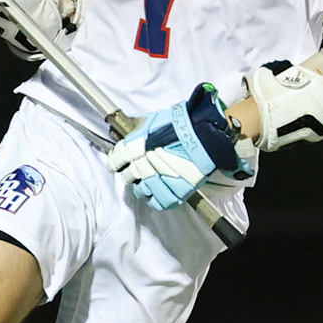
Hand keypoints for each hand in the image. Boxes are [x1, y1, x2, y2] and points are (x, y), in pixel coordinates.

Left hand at [107, 84, 253, 210]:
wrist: (206, 133)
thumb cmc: (183, 124)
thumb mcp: (154, 121)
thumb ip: (139, 131)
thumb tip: (130, 137)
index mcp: (138, 145)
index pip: (117, 158)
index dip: (115, 162)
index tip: (116, 164)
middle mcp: (146, 163)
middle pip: (129, 175)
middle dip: (131, 174)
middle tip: (136, 172)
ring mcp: (162, 179)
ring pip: (143, 191)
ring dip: (143, 188)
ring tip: (147, 184)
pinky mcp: (178, 190)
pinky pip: (162, 202)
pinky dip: (158, 199)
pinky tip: (158, 193)